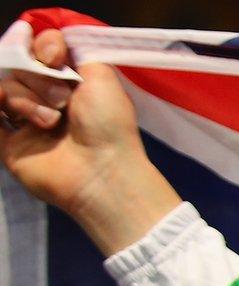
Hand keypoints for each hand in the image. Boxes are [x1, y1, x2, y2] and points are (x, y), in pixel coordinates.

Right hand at [3, 28, 179, 253]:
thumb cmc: (108, 124)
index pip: (39, 50)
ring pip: (4, 88)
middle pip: (19, 66)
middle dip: (38, 78)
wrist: (103, 171)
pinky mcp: (10, 145)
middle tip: (63, 100)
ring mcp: (26, 122)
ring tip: (50, 122)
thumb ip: (77, 52)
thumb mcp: (102, 76)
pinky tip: (2, 103)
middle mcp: (46, 99)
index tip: (55, 57)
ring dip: (26, 99)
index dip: (43, 47)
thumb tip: (49, 41)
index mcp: (69, 82)